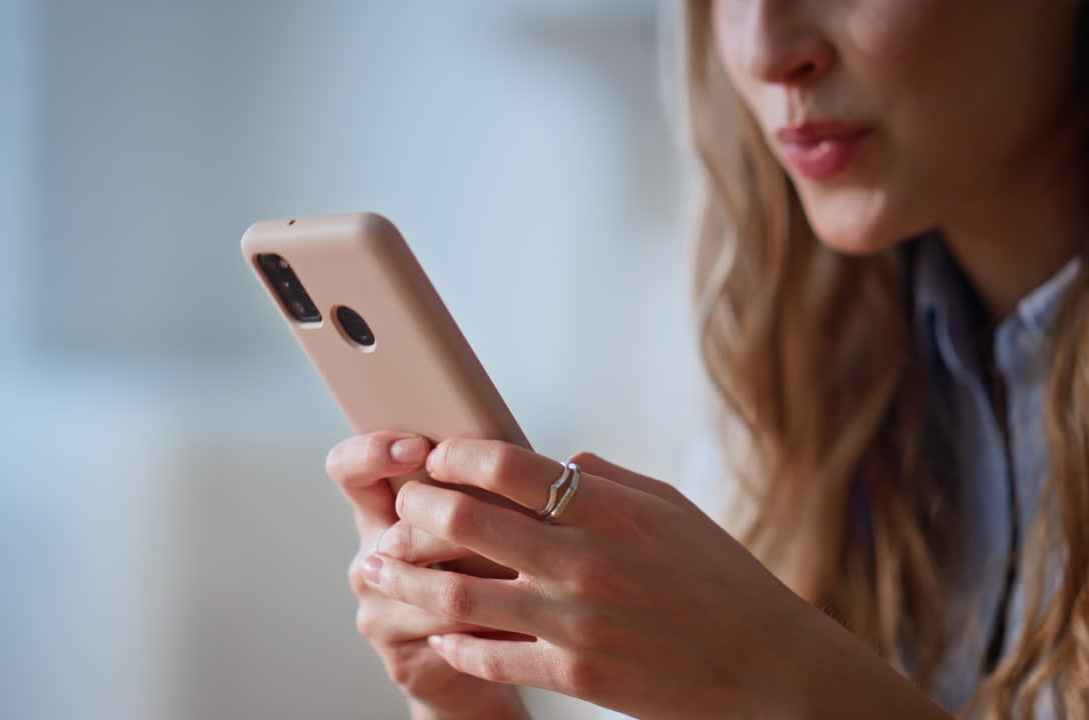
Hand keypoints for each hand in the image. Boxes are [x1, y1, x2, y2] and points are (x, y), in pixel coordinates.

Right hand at [326, 432, 529, 719]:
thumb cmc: (490, 575)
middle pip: (400, 533)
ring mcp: (378, 615)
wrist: (486, 664)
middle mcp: (368, 563)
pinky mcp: (402, 662)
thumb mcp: (485, 522)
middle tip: (513, 523)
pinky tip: (529, 621)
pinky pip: (454, 637)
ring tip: (536, 572)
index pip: (348, 470)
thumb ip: (490, 487)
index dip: (373, 454)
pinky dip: (498, 626)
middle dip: (461, 528)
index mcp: (380, 515)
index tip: (419, 449)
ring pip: (438, 589)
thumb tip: (555, 457)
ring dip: (493, 580)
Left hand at [360, 438, 816, 718]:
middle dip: (417, 506)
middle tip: (399, 503)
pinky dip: (454, 642)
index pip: (509, 465)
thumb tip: (555, 461)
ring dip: (407, 577)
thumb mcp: (673, 510)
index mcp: (610, 509)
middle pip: (468, 520)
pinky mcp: (575, 672)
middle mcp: (585, 559)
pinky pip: (490, 655)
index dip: (457, 454)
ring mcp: (576, 620)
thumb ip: (607, 480)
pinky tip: (437, 632)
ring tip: (377, 567)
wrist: (768, 669)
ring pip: (460, 593)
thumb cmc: (724, 583)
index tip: (436, 454)